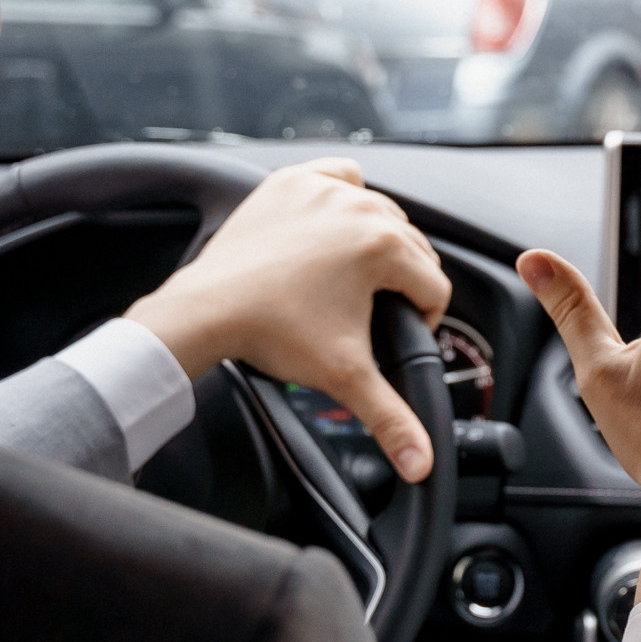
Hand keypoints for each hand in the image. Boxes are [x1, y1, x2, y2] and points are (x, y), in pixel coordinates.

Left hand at [126, 158, 452, 480]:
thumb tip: (422, 464)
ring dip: (377, 241)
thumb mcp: (344, 376)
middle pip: (412, 246)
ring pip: (380, 211)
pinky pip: (339, 177)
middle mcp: (360, 207)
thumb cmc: (271, 335)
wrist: (206, 310)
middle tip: (370, 311)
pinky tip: (334, 225)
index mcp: (383, 246)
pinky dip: (345, 196)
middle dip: (401, 281)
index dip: (422, 318)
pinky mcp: (292, 182)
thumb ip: (391, 419)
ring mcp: (324, 190)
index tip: (393, 332)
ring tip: (351, 277)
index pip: (434, 285)